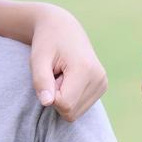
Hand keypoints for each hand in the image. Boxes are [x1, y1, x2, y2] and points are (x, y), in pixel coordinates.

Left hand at [29, 5, 107, 120]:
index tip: (49, 77)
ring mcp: (103, 83)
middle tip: (54, 76)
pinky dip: (70, 97)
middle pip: (71, 112)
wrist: (63, 28)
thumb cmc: (47, 43)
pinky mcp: (102, 86)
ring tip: (61, 76)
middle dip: (56, 98)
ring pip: (76, 112)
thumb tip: (47, 103)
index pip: (64, 104)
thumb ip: (41, 81)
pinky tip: (68, 79)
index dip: (50, 96)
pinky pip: (80, 107)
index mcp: (85, 70)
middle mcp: (99, 78)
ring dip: (63, 98)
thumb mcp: (38, 59)